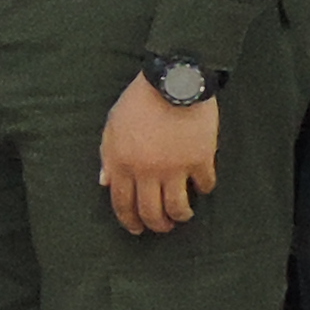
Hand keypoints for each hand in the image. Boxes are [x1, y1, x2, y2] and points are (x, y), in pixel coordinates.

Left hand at [98, 77, 219, 235]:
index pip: (122, 203)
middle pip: (150, 212)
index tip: (136, 229)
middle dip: (157, 225)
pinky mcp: (200, 159)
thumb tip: (104, 182)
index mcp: (122, 163)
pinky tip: (202, 187)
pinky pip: (204, 185)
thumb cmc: (139, 101)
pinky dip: (204, 189)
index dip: (129, 221)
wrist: (173, 80)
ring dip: (181, 216)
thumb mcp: (112, 125)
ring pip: (178, 208)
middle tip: (163, 226)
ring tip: (184, 215)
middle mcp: (146, 171)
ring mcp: (175, 167)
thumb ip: (107, 156)